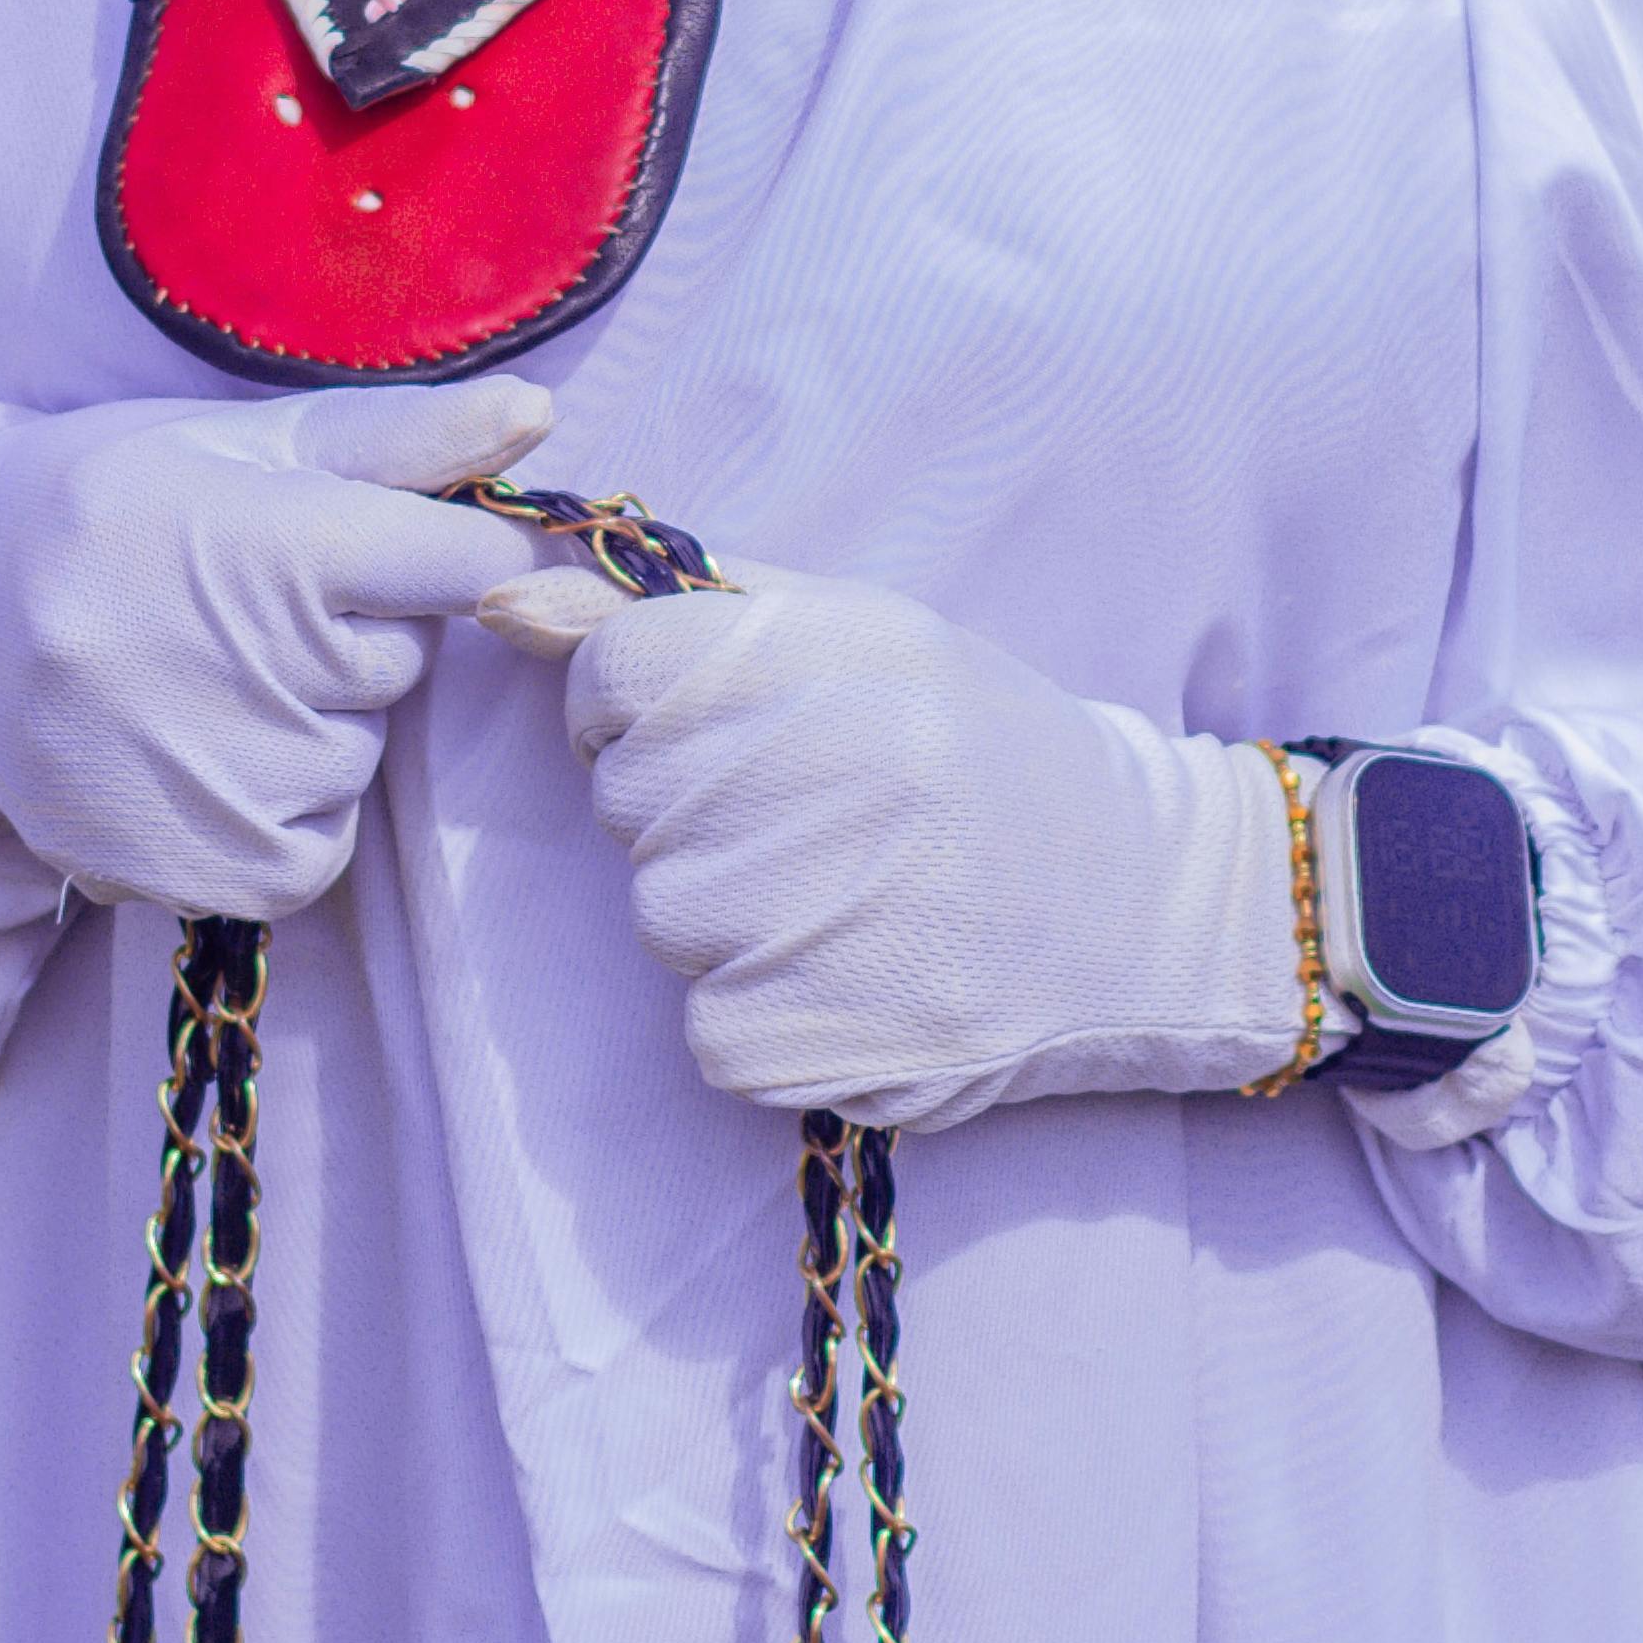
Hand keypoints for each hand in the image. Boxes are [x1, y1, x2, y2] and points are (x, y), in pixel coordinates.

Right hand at [0, 372, 548, 917]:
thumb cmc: (109, 505)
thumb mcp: (241, 444)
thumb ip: (401, 440)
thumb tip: (540, 414)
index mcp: (262, 540)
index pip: (464, 567)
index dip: (467, 558)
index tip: (419, 554)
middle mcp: (240, 666)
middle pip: (406, 664)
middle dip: (357, 634)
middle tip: (242, 607)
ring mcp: (216, 781)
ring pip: (359, 757)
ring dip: (314, 724)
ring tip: (198, 677)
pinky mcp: (197, 870)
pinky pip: (317, 846)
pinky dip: (284, 809)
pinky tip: (198, 752)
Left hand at [481, 557, 1300, 1129]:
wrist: (1143, 906)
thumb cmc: (975, 750)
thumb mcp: (852, 635)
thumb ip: (673, 608)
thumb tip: (499, 597)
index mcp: (824, 658)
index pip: (617, 679)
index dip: (656, 708)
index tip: (737, 731)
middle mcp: (819, 778)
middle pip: (630, 802)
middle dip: (698, 811)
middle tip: (826, 819)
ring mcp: (815, 919)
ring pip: (663, 917)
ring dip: (732, 915)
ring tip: (855, 896)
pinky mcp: (811, 1045)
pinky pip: (709, 1028)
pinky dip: (765, 1015)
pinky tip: (863, 973)